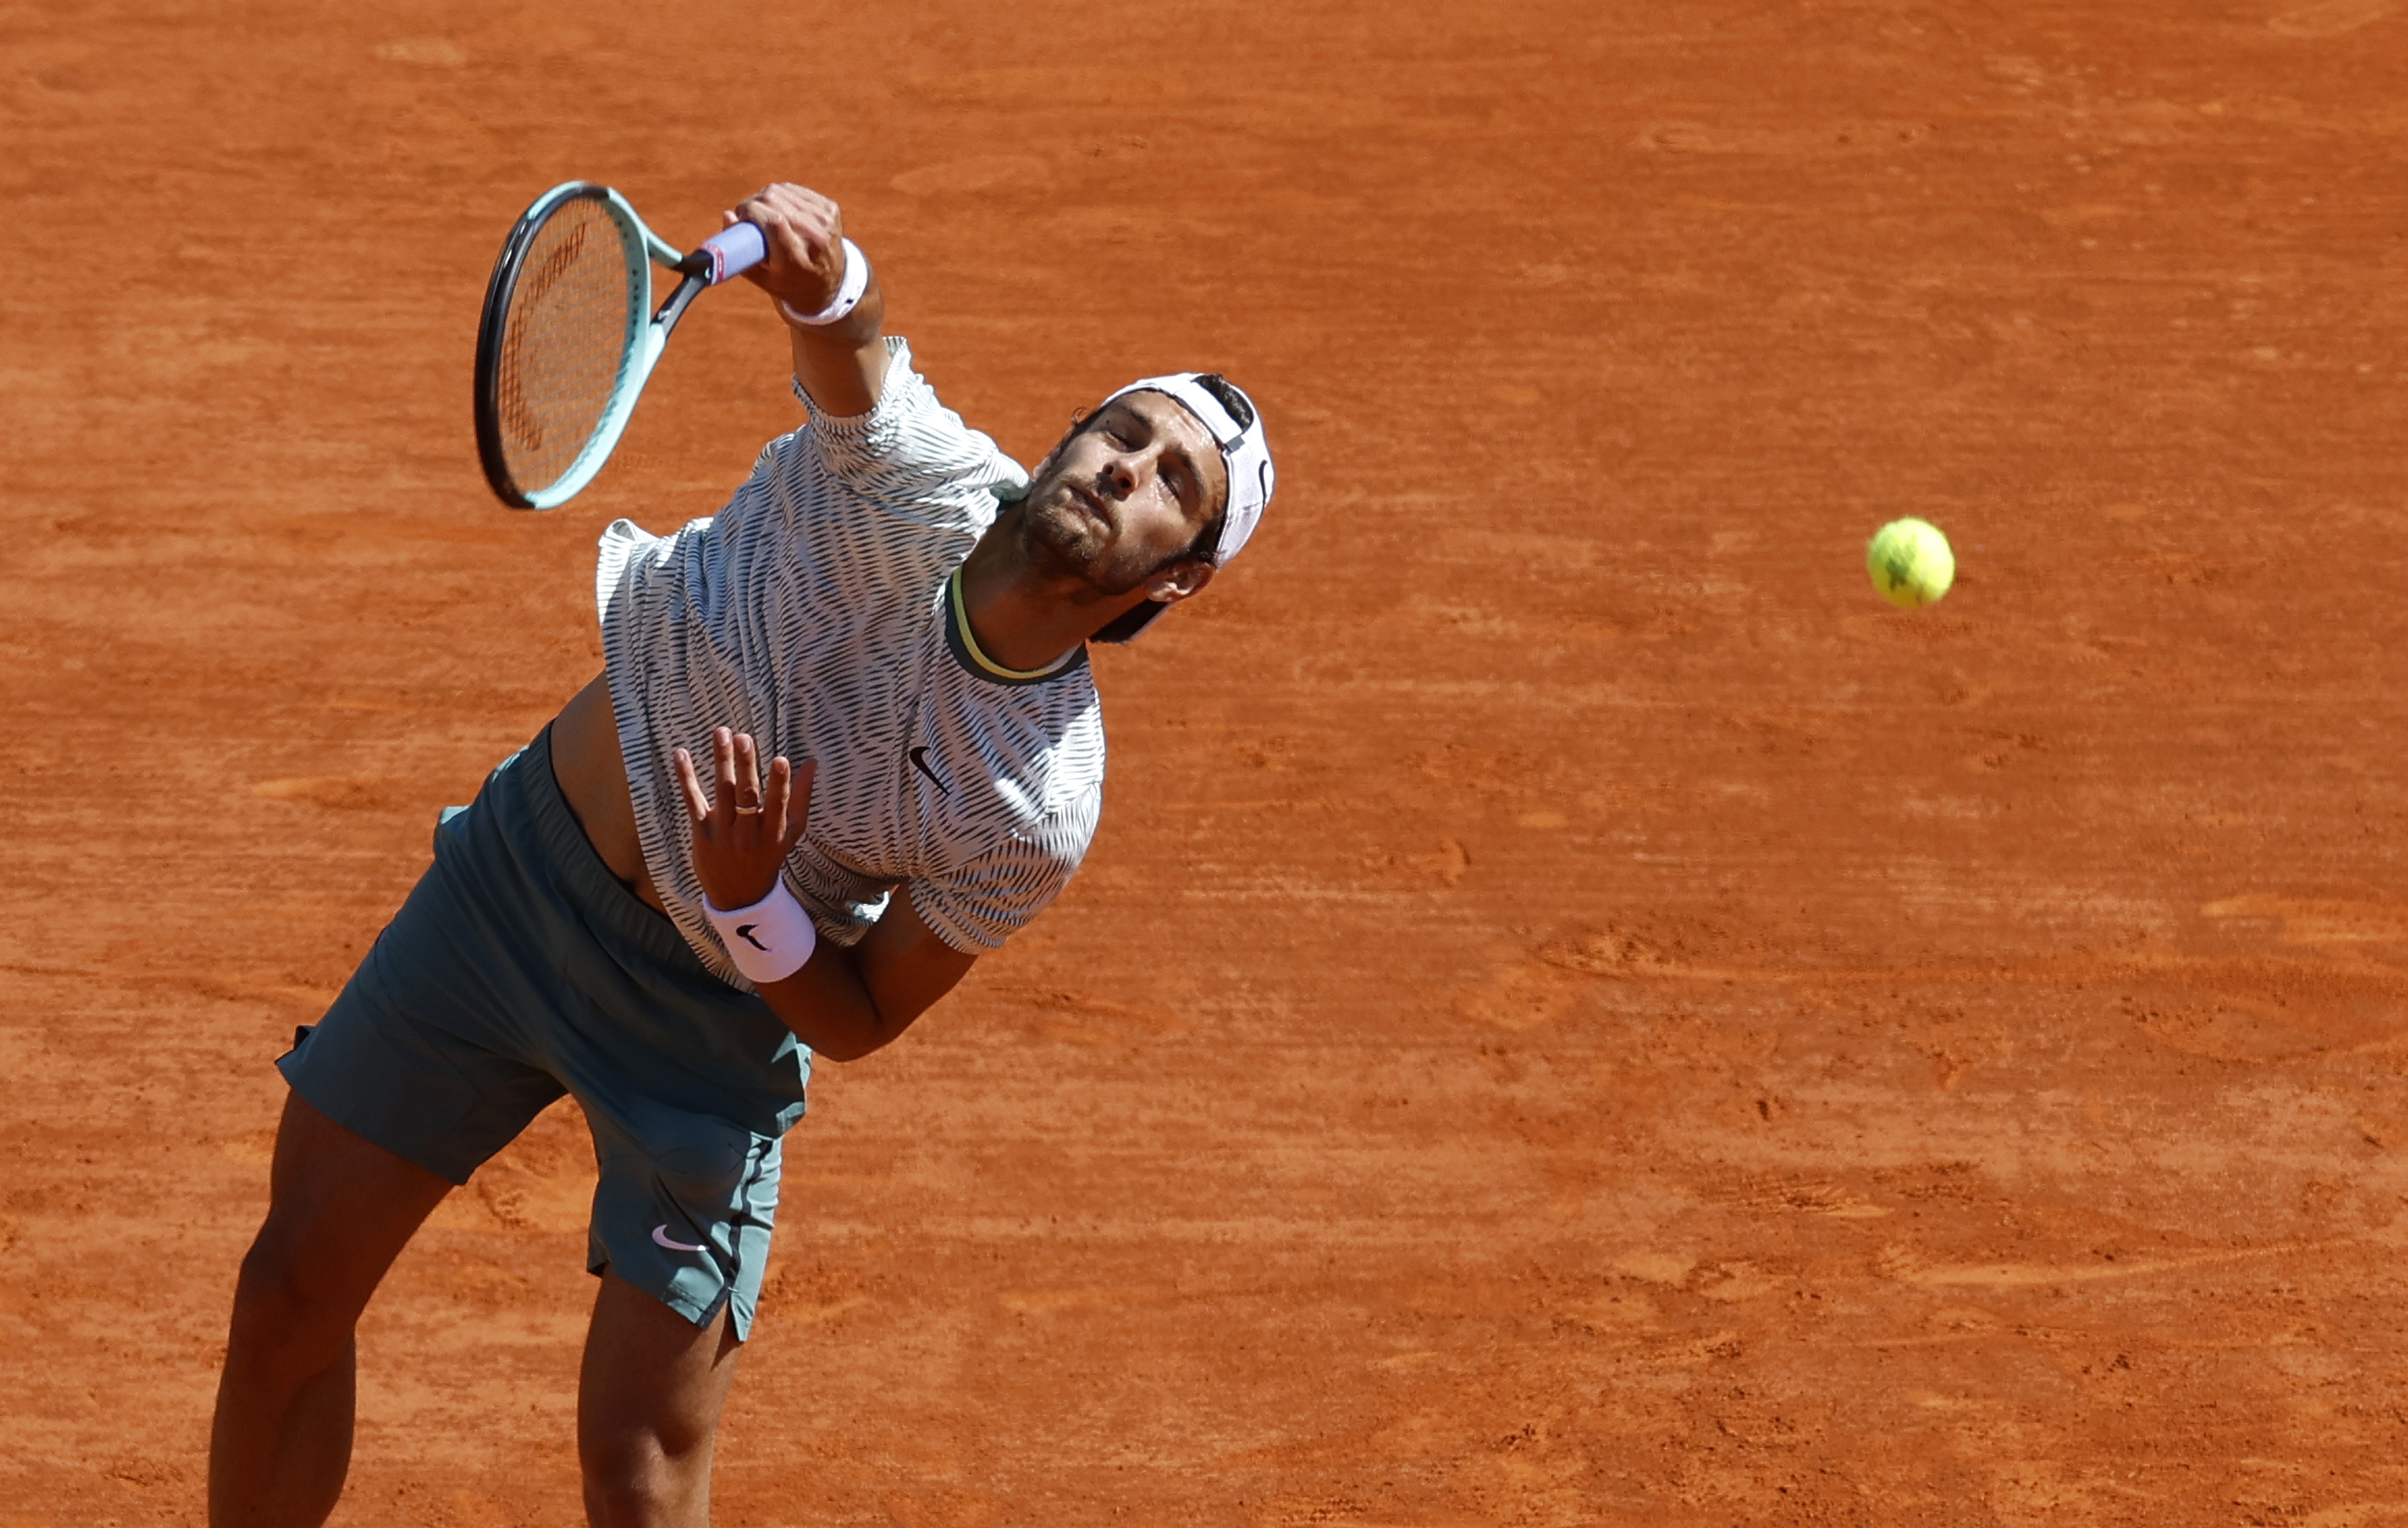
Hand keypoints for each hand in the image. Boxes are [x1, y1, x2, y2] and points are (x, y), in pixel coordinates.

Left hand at [672, 727, 815, 910]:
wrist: (739, 895)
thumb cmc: (769, 855)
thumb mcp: (792, 832)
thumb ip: (801, 797)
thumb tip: (812, 762)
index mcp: (774, 833)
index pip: (777, 805)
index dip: (779, 783)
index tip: (781, 759)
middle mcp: (748, 835)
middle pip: (747, 796)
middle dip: (746, 765)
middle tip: (744, 738)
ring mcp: (723, 834)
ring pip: (722, 792)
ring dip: (721, 761)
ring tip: (722, 733)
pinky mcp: (702, 833)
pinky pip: (693, 801)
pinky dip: (686, 777)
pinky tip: (682, 754)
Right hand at [726, 184, 848, 320]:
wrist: (829, 283)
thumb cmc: (788, 282)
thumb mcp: (761, 277)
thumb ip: (739, 252)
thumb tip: (727, 215)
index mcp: (798, 260)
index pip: (774, 221)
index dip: (751, 211)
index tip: (741, 218)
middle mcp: (816, 238)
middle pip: (774, 200)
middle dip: (753, 203)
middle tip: (747, 217)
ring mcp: (826, 221)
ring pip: (782, 190)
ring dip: (765, 198)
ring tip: (763, 216)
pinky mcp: (831, 208)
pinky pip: (794, 190)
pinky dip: (781, 196)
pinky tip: (780, 210)